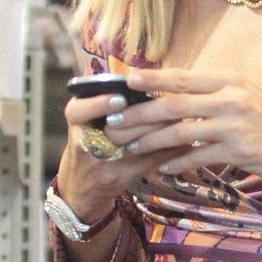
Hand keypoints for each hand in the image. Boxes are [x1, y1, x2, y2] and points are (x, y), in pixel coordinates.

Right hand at [57, 84, 175, 222]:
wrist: (82, 183)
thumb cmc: (90, 137)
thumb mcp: (87, 116)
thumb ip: (106, 97)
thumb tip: (147, 79)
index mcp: (76, 119)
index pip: (79, 111)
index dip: (100, 105)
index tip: (121, 99)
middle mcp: (84, 142)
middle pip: (115, 130)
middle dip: (145, 118)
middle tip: (169, 106)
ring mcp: (102, 162)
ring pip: (136, 146)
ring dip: (162, 132)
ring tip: (183, 119)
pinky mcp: (120, 176)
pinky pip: (149, 162)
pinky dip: (169, 151)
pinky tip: (185, 142)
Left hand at [103, 67, 261, 184]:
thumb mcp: (246, 96)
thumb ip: (214, 94)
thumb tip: (176, 95)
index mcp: (229, 80)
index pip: (181, 77)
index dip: (151, 79)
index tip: (124, 80)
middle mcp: (230, 99)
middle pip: (173, 104)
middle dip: (138, 114)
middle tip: (113, 120)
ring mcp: (233, 126)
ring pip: (179, 132)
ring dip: (149, 141)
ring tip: (128, 147)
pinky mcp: (238, 151)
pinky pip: (197, 157)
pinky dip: (176, 162)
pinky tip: (161, 167)